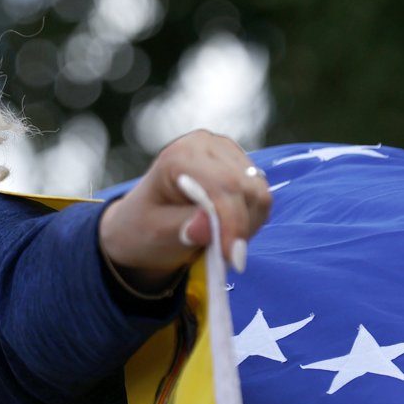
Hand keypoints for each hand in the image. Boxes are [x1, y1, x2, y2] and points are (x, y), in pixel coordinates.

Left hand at [99, 130, 270, 289]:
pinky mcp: (240, 166)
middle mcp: (207, 145)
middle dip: (240, 228)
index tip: (234, 259)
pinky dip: (248, 220)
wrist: (143, 222)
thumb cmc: (145, 227)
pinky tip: (225, 230)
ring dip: (245, 225)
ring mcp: (226, 153)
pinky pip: (260, 198)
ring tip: (219, 242)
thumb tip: (207, 224)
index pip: (223, 185)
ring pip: (259, 195)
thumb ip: (183, 227)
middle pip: (247, 189)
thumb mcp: (157, 233)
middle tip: (224, 257)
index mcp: (180, 154)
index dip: (233, 223)